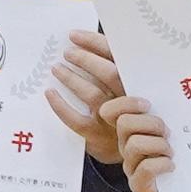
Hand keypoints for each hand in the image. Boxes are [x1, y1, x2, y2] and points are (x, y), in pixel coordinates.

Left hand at [53, 26, 175, 191]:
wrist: (140, 156)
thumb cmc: (134, 116)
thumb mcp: (136, 92)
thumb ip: (122, 71)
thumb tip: (93, 43)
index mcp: (138, 85)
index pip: (117, 58)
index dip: (95, 44)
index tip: (74, 36)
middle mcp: (128, 100)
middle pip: (107, 73)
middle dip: (84, 59)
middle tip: (67, 52)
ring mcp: (112, 119)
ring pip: (91, 93)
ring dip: (71, 78)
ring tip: (57, 68)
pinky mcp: (96, 135)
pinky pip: (75, 119)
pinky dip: (60, 106)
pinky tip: (49, 93)